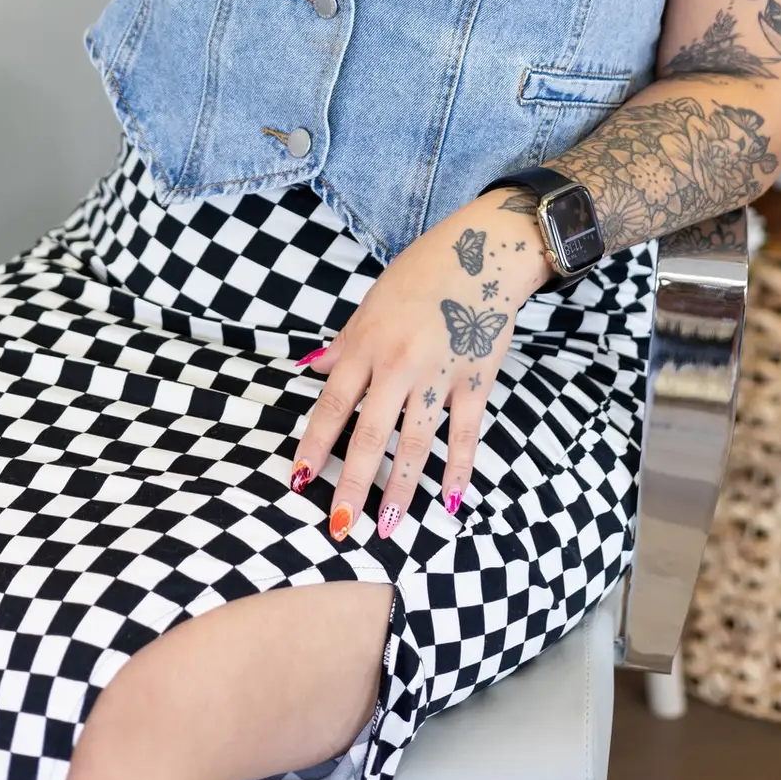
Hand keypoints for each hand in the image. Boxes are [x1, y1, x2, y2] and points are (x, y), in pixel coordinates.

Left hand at [290, 194, 547, 543]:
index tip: (297, 479)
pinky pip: (466, 434)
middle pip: (369, 435)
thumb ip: (343, 342)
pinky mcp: (476, 381)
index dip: (314, 445)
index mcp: (367, 344)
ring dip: (402, 489)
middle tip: (339, 525)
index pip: (333, 405)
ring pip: (415, 444)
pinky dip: (460, 469)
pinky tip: (452, 500)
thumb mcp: (371, 302)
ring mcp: (439, 376)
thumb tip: (311, 369)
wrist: (482, 252)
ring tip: (390, 527)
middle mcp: (399, 365)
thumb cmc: (421, 273)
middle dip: (352, 484)